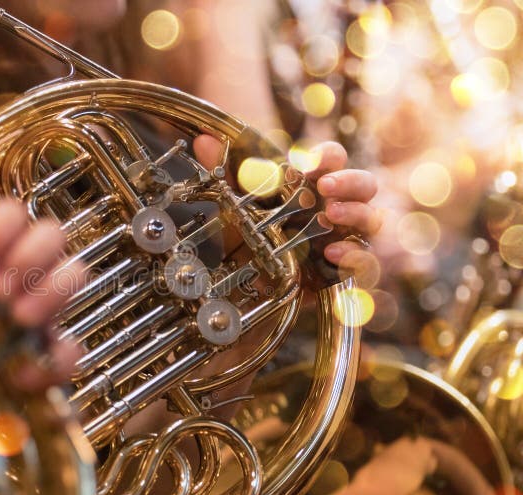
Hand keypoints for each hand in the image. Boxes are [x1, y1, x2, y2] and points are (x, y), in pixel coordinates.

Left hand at [0, 200, 84, 391]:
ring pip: (74, 276)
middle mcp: (12, 274)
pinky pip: (71, 350)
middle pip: (52, 235)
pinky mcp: (42, 358)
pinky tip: (23, 371)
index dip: (1, 227)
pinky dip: (57, 359)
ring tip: (18, 319)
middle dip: (28, 258)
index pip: (11, 211)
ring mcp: (34, 313)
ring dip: (51, 294)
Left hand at [193, 135, 381, 269]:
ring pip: (370, 220)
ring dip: (355, 214)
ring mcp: (345, 235)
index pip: (333, 159)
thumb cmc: (253, 228)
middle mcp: (336, 205)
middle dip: (349, 182)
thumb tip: (204, 141)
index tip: (311, 162)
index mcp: (315, 182)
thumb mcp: (234, 201)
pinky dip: (353, 256)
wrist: (249, 274)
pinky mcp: (344, 267)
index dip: (328, 156)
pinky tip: (333, 253)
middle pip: (364, 184)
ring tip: (331, 215)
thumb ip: (223, 171)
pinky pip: (363, 261)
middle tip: (325, 187)